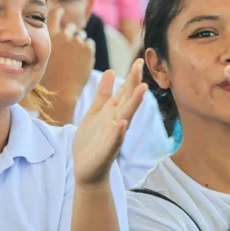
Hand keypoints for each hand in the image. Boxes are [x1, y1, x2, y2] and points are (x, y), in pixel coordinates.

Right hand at [40, 7, 95, 101]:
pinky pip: (90, 43)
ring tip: (74, 58)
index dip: (60, 12)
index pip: (55, 14)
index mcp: (49, 36)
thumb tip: (59, 31)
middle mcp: (63, 35)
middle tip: (70, 49)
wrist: (62, 92)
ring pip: (81, 36)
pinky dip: (87, 49)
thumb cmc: (50, 78)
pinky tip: (81, 61)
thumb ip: (50, 42)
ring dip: (79, 43)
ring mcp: (77, 41)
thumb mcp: (43, 56)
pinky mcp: (88, 49)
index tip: (62, 12)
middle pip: (71, 27)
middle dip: (72, 34)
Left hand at [73, 59, 146, 185]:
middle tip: (140, 65)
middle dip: (134, 83)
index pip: (125, 92)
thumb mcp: (94, 113)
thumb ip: (103, 94)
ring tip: (142, 88)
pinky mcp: (107, 151)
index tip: (139, 60)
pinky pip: (114, 140)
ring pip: (125, 117)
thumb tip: (112, 71)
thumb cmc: (92, 142)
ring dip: (133, 104)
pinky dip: (119, 132)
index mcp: (113, 112)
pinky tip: (122, 123)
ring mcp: (114, 136)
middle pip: (127, 100)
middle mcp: (117, 122)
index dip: (131, 77)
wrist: (87, 170)